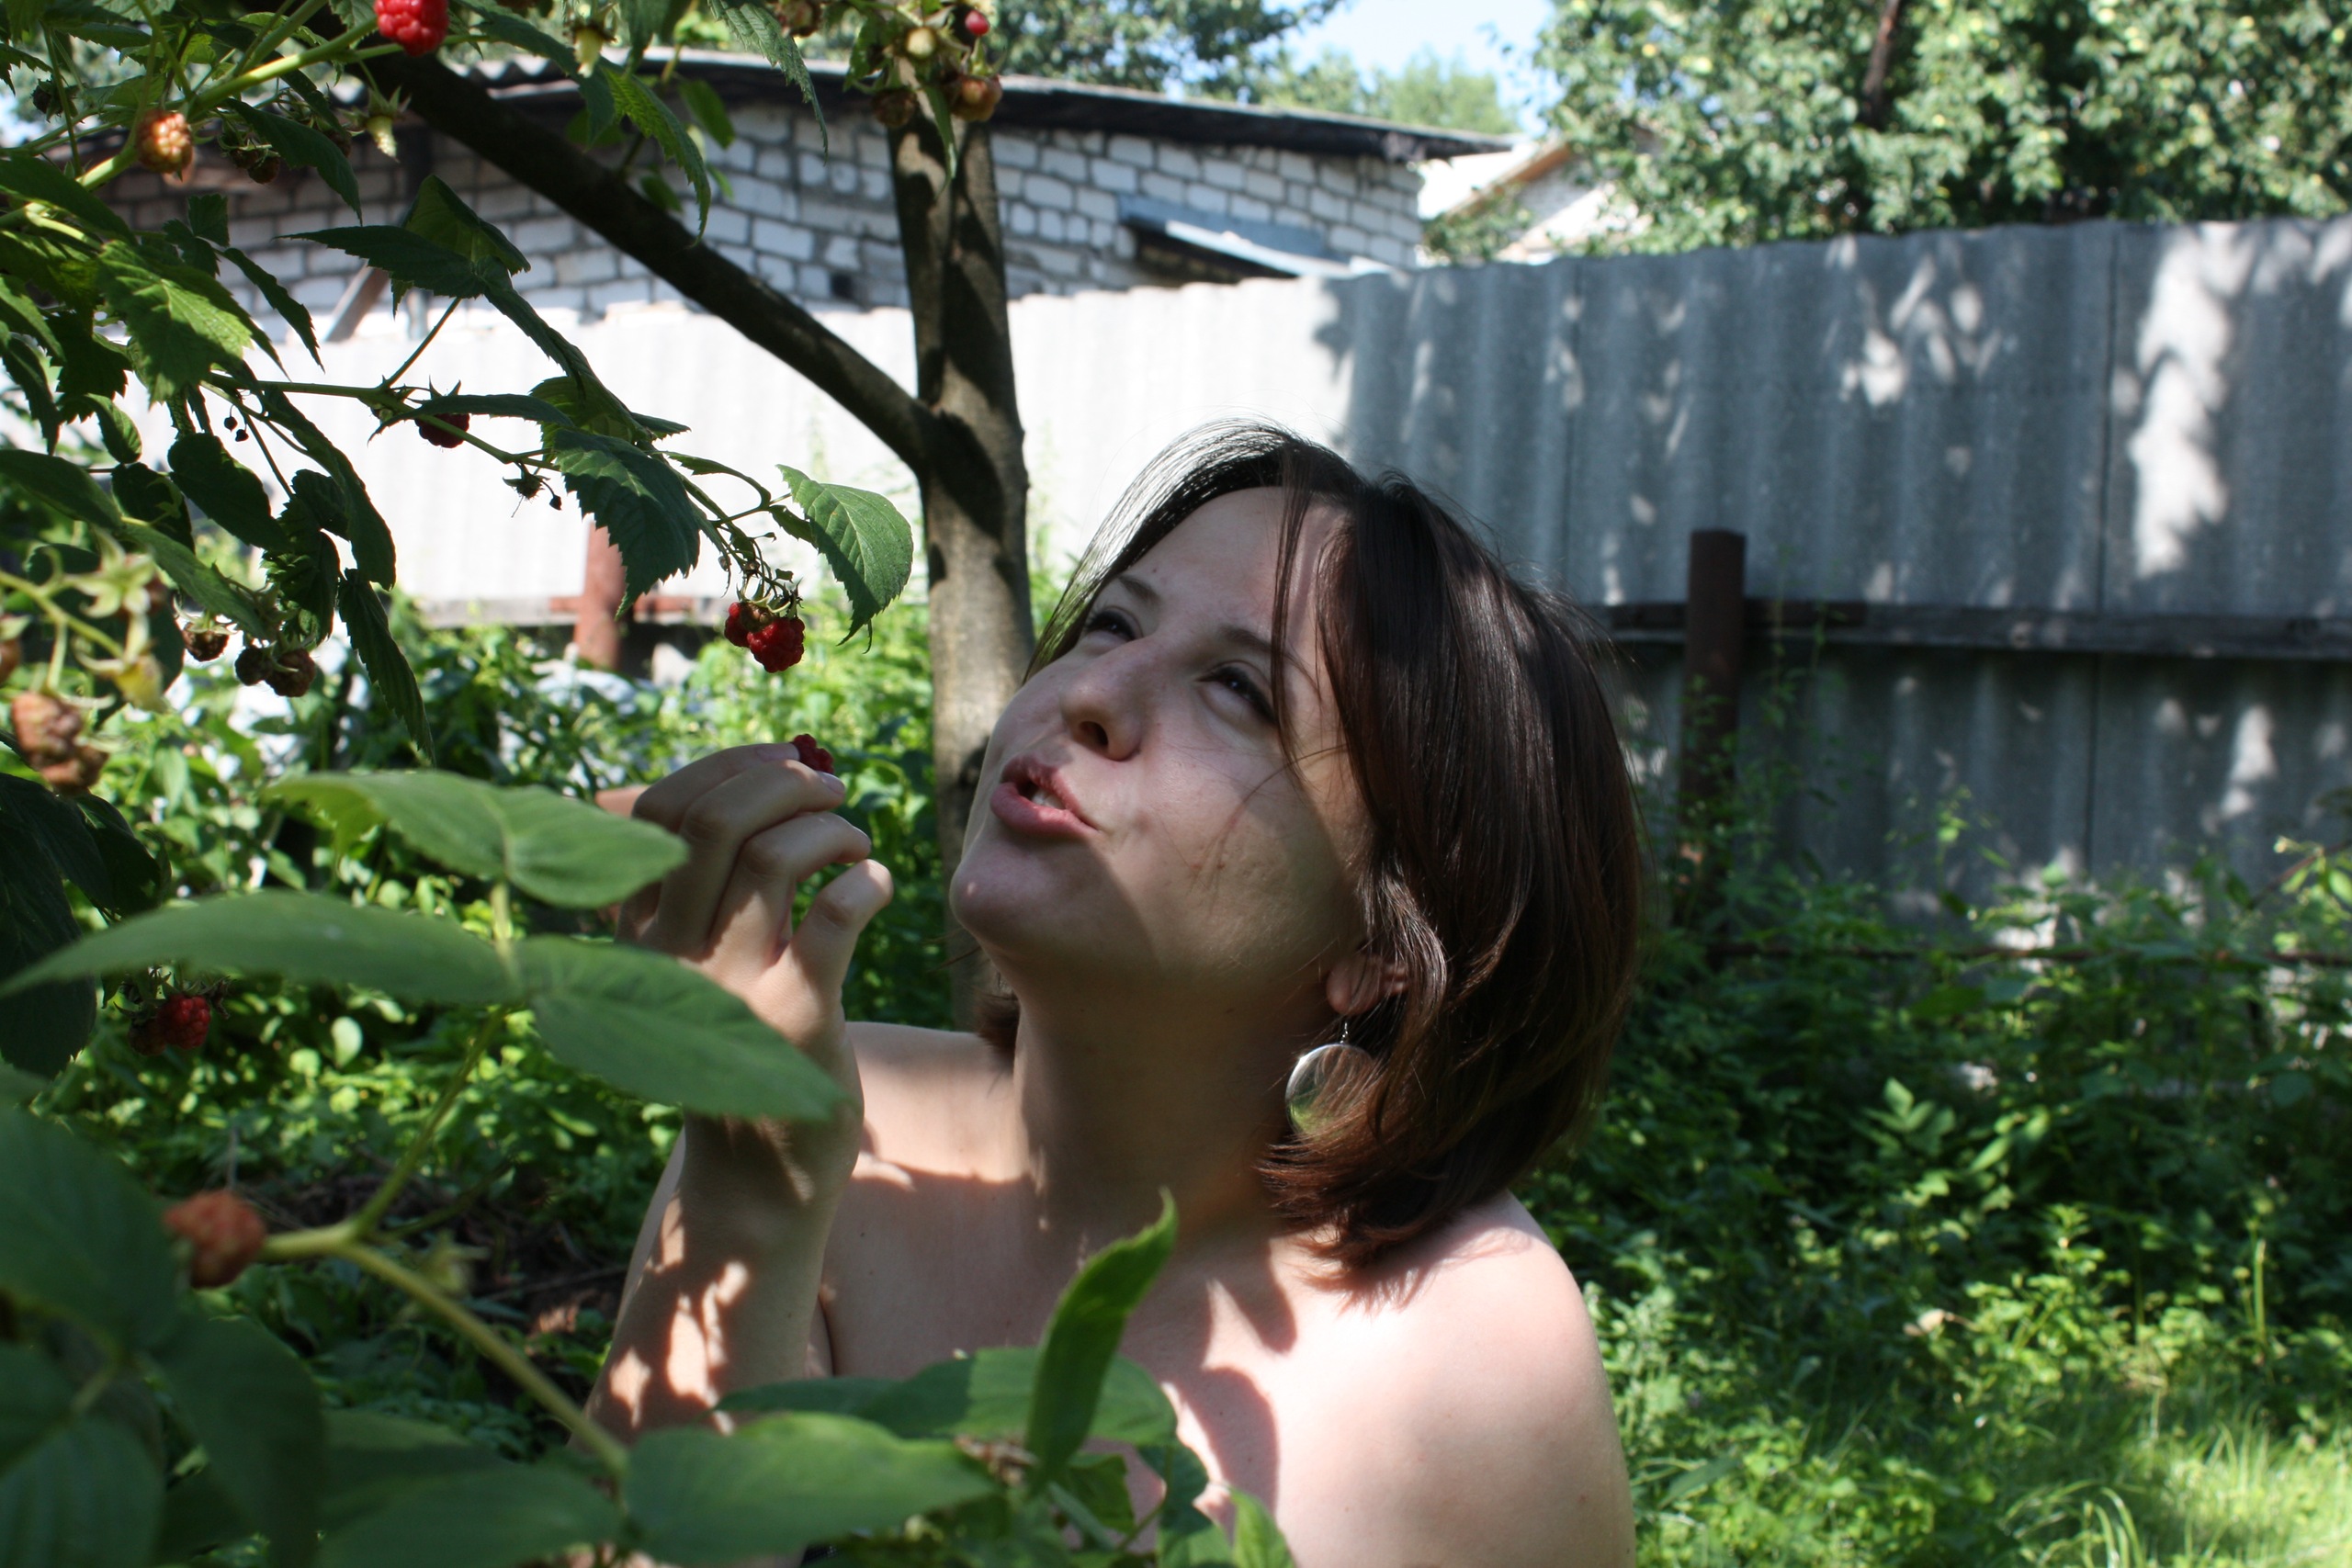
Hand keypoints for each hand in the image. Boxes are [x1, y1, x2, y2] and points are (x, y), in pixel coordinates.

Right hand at [613, 744, 892, 1183]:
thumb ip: (690, 884)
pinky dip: (866, 879)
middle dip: (781, 782)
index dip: (727, 768)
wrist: (755, 1177)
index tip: (783, 763)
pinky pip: (835, 912)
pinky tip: (874, 887)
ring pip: (773, 857)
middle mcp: (668, 954)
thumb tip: (702, 781)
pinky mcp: (795, 1016)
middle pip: (711, 821)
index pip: (658, 811)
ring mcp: (729, 985)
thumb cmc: (734, 1047)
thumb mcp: (689, 965)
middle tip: (830, 791)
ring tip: (853, 845)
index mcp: (636, 931)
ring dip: (830, 829)